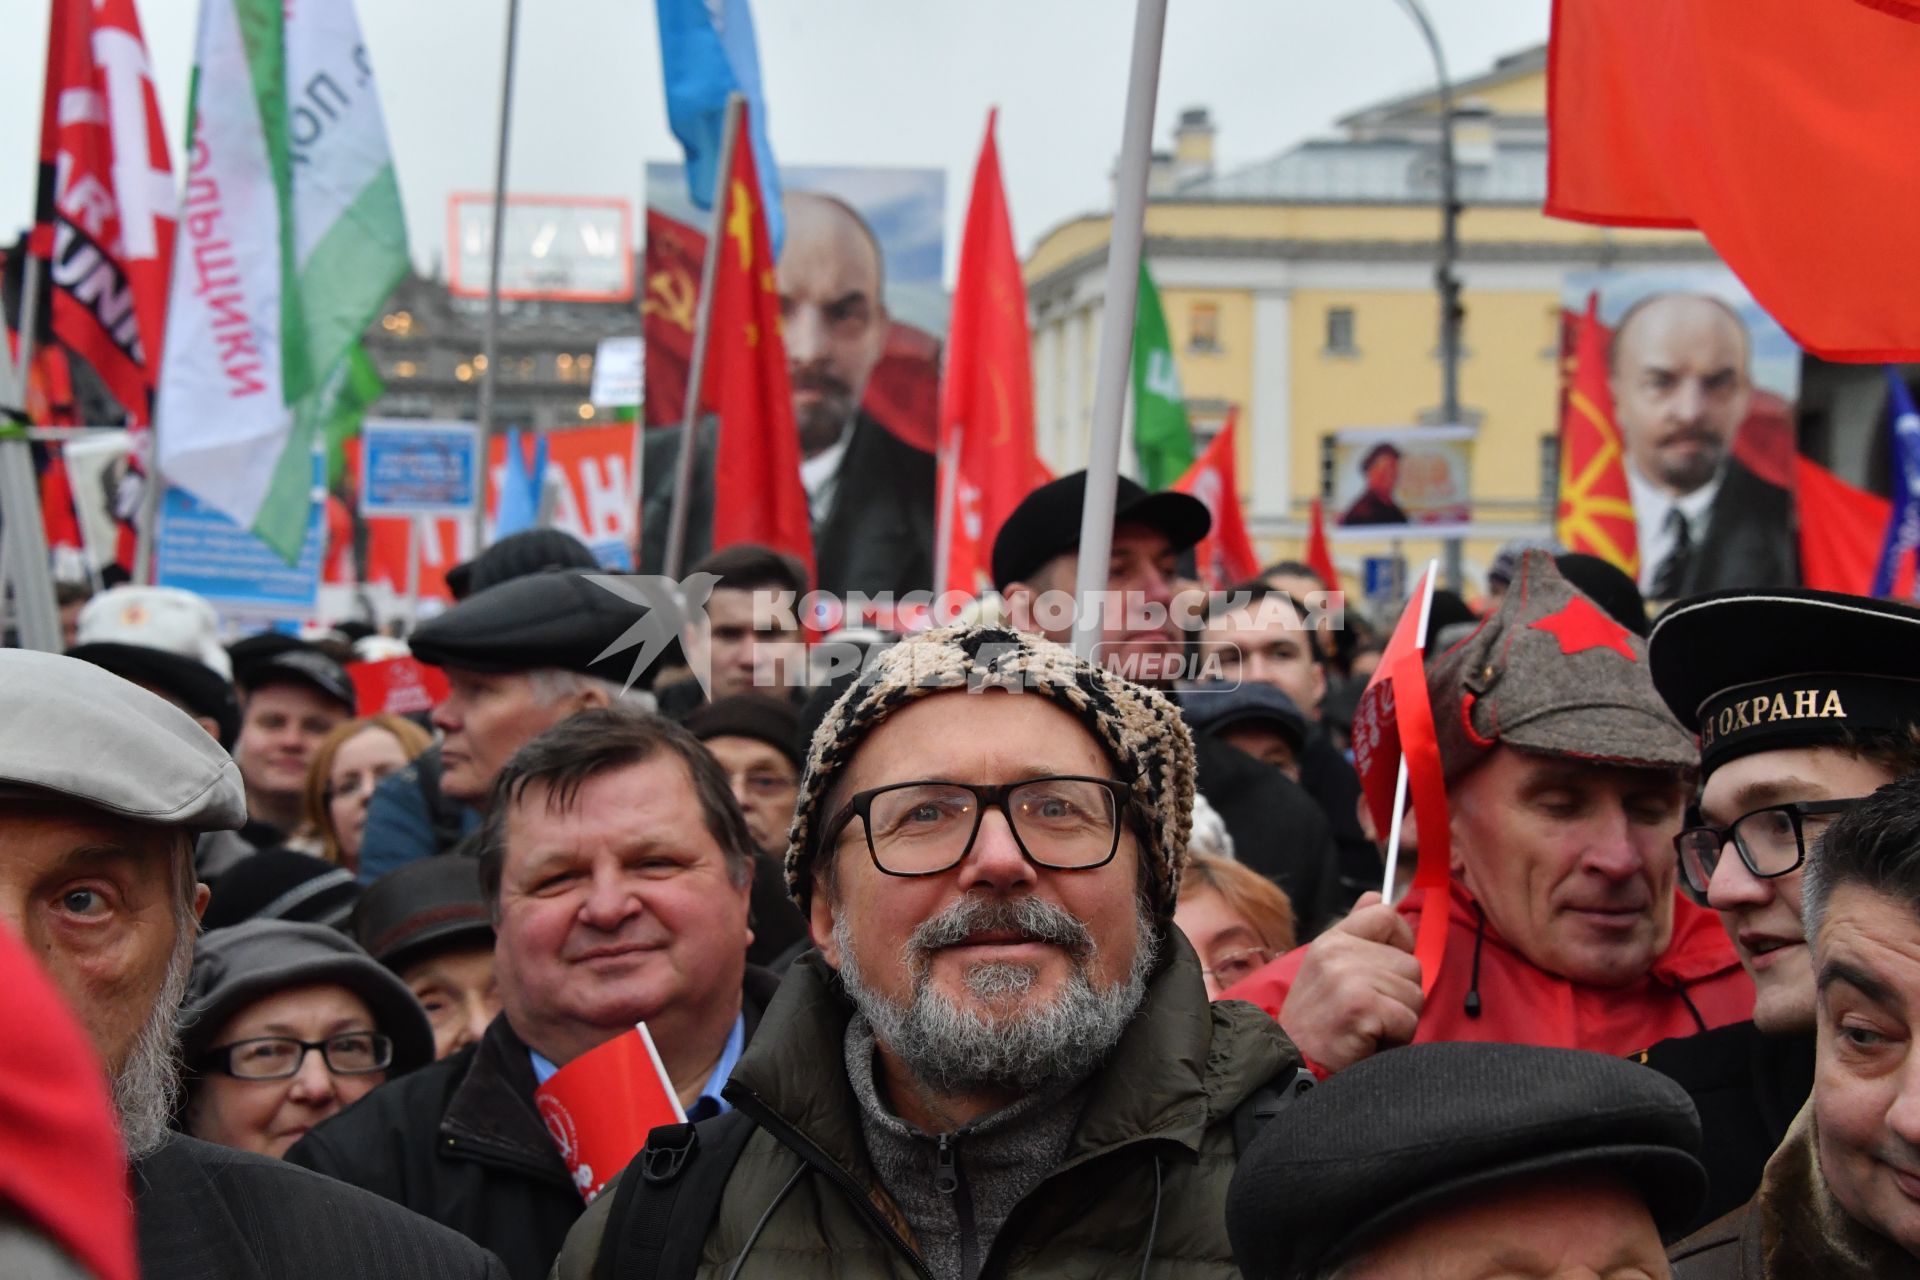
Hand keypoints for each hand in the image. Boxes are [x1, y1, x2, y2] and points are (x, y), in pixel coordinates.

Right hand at [1277, 892, 1422, 1072]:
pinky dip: (1397, 1038)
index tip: (1386, 971)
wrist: (1294, 1064)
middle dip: (1400, 994)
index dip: (1400, 942)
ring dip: (1400, 1018)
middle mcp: (1338, 952)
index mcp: (1332, 940)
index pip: (1386, 915)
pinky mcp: (1361, 1006)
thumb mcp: (1328, 967)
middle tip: (1369, 1012)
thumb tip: (1378, 895)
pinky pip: (1408, 1020)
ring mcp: (1349, 977)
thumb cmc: (1318, 1022)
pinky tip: (1369, 1040)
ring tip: (1368, 1027)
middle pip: (1411, 963)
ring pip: (1415, 993)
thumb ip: (1356, 931)